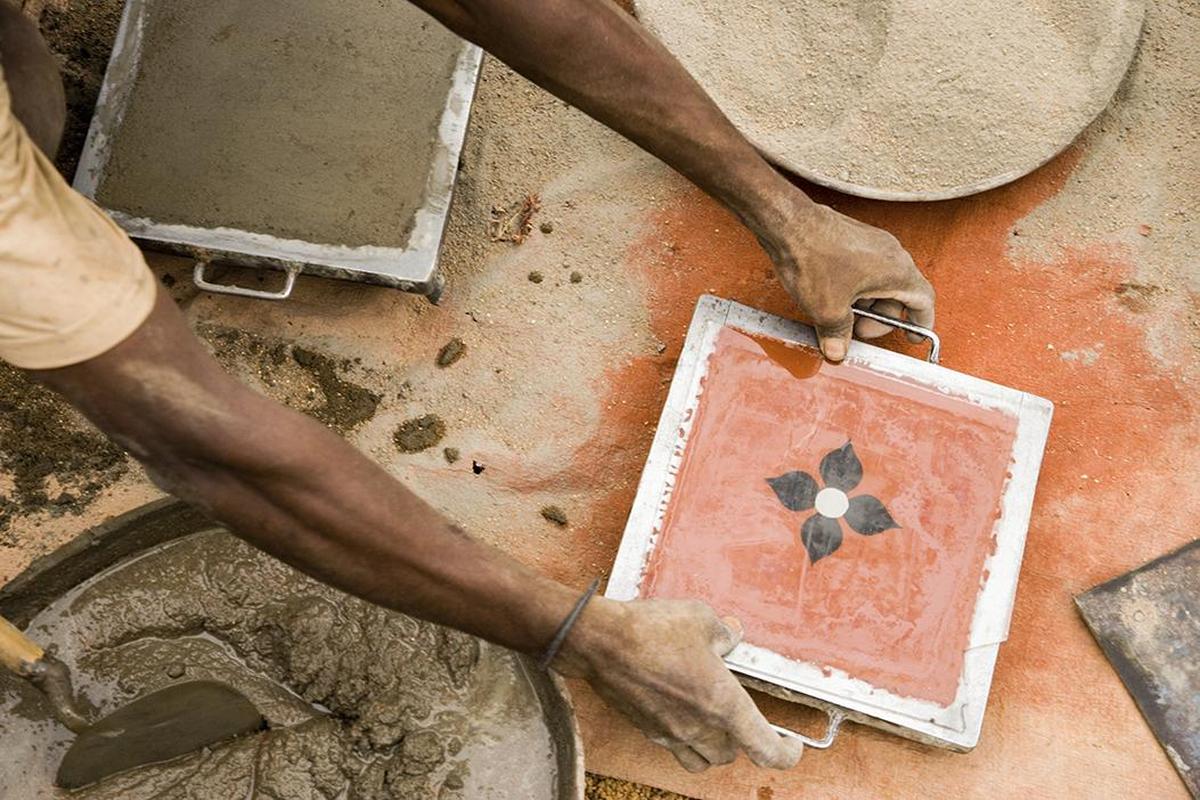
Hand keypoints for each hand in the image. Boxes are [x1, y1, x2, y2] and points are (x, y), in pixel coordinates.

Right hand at [553, 597, 801, 771]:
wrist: (601, 643)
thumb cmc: (652, 630)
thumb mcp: (701, 618)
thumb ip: (724, 632)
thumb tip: (732, 636)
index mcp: (724, 704)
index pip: (767, 750)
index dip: (787, 754)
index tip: (792, 744)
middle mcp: (700, 727)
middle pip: (732, 755)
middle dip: (742, 741)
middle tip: (741, 714)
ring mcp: (670, 733)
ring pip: (703, 759)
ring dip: (714, 746)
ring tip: (712, 719)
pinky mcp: (647, 729)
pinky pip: (674, 747)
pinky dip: (685, 738)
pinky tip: (679, 708)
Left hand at [758, 195, 935, 361]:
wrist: (789, 223)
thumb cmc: (814, 258)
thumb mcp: (827, 309)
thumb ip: (837, 334)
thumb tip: (837, 350)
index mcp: (897, 271)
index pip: (923, 302)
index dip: (921, 324)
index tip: (913, 337)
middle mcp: (891, 254)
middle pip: (899, 295)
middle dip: (880, 318)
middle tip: (856, 331)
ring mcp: (873, 243)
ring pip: (879, 282)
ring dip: (865, 304)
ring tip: (840, 315)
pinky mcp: (854, 238)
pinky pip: (864, 269)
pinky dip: (855, 288)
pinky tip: (831, 296)